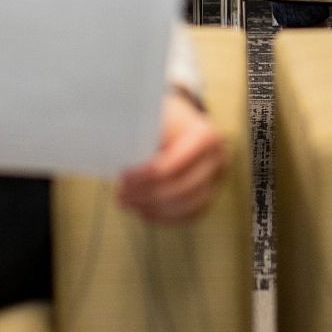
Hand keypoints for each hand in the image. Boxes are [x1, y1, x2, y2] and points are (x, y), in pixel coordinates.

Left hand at [115, 92, 227, 223]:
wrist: (184, 120)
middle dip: (148, 195)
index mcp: (206, 136)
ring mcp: (217, 180)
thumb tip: (114, 146)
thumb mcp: (156, 115)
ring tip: (129, 203)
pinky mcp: (210, 195)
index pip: (176, 164)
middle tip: (120, 194)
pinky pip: (190, 215)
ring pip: (188, 206)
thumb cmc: (165, 117)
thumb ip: (142, 131)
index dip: (147, 176)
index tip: (123, 177)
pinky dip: (165, 217)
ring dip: (154, 209)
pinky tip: (143, 211)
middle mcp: (218, 159)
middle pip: (183, 188)